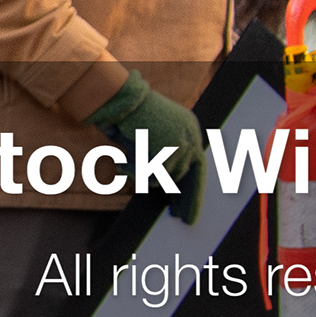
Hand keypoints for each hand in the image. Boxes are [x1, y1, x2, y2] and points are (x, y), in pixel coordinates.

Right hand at [86, 70, 207, 221]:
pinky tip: (121, 163)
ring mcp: (179, 142)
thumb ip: (163, 154)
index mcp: (190, 129)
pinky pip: (148, 175)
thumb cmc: (127, 114)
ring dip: (141, 175)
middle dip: (184, 199)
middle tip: (183, 218)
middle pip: (185, 176)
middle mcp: (190, 135)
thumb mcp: (152, 134)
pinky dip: (132, 172)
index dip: (193, 192)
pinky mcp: (165, 149)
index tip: (187, 211)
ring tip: (124, 164)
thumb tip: (166, 184)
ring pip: (163, 177)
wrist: (117, 97)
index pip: (198, 167)